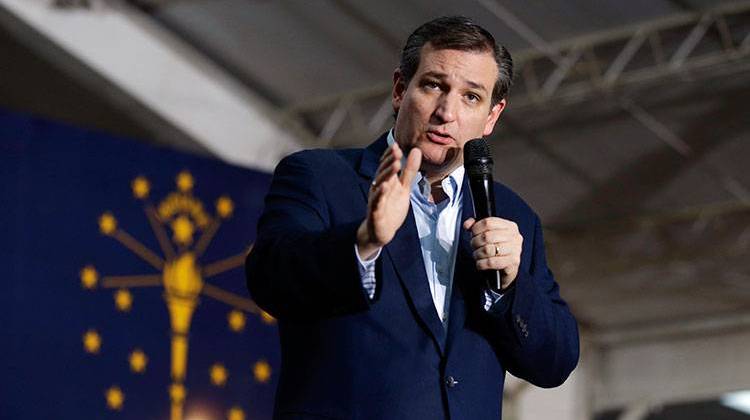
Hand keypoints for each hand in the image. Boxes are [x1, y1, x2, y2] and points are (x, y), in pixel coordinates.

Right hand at [356, 143, 420, 258]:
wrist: (382, 232)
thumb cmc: (391, 208)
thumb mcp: (404, 187)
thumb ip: (409, 170)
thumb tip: (416, 150)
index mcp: (385, 181)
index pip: (385, 165)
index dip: (390, 156)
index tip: (397, 145)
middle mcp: (378, 188)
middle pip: (382, 172)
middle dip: (389, 161)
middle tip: (397, 150)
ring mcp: (376, 200)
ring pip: (379, 184)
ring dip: (386, 174)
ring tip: (395, 164)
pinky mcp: (375, 212)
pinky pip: (377, 202)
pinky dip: (380, 194)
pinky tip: (385, 186)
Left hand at [463, 217, 522, 288]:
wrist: (505, 270)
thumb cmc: (496, 250)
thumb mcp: (486, 235)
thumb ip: (476, 226)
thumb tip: (467, 224)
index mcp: (509, 226)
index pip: (488, 222)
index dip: (476, 228)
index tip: (473, 234)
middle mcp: (514, 236)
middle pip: (487, 236)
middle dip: (475, 242)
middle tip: (474, 247)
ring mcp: (515, 249)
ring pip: (488, 249)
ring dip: (478, 254)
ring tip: (477, 255)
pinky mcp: (513, 262)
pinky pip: (491, 262)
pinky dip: (481, 264)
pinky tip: (480, 264)